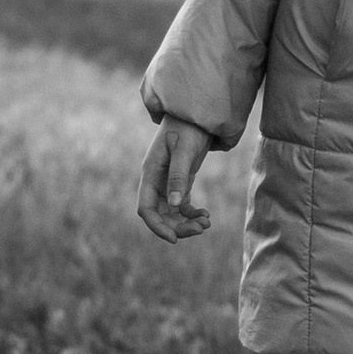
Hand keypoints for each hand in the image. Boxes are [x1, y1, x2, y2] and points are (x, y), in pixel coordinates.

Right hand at [136, 118, 213, 243]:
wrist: (197, 114)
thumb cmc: (188, 128)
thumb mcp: (184, 151)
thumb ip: (178, 176)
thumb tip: (174, 205)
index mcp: (150, 173)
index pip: (146, 208)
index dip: (157, 226)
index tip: (174, 239)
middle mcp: (155, 181)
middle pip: (160, 214)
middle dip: (178, 226)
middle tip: (201, 229)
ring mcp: (167, 182)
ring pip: (171, 213)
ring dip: (186, 222)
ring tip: (206, 223)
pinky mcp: (179, 181)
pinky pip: (181, 205)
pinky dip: (192, 213)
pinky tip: (206, 215)